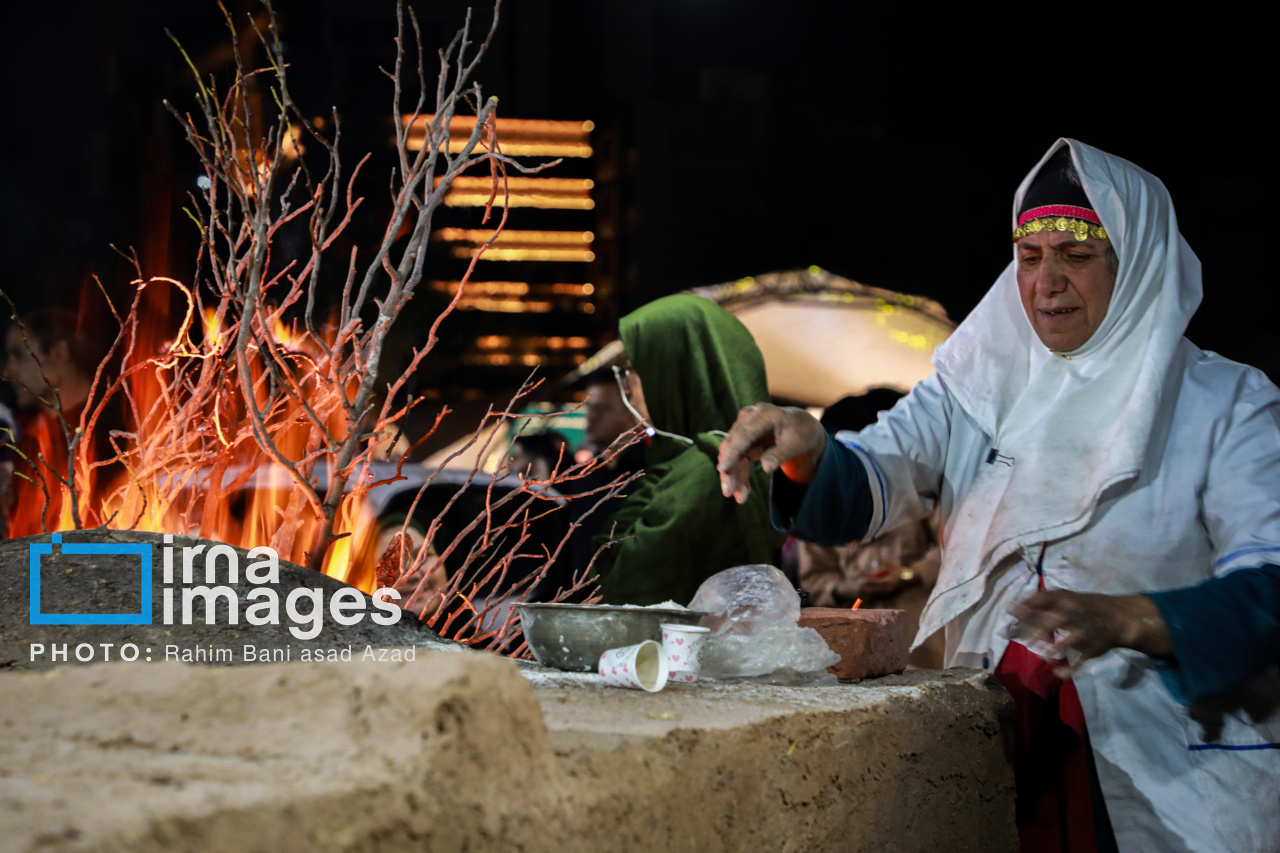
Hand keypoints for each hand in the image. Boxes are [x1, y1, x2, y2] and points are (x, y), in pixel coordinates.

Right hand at [716, 404, 825, 503]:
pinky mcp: (744, 440)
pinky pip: (738, 459)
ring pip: (732, 454)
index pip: (743, 434)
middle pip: (733, 445)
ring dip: (733, 476)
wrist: (802, 428)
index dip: (732, 451)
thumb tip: (766, 467)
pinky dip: (739, 475)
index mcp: (765, 414)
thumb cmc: (802, 433)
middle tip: (729, 492)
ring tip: (739, 497)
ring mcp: (745, 428)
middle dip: (729, 469)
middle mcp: (750, 418)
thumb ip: (781, 453)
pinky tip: (742, 492)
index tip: (723, 469)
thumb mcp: (797, 443)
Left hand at [857, 564, 917, 598]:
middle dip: (865, 587)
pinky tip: (866, 592)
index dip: (868, 582)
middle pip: (874, 589)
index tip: (861, 581)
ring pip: (875, 592)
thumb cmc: (902, 571)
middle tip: (857, 586)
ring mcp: (888, 591)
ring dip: (867, 591)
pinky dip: (872, 593)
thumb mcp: (895, 565)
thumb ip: (887, 562)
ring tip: (859, 590)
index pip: (876, 582)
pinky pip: (878, 593)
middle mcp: (888, 588)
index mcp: (889, 581)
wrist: (910, 580)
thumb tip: (879, 560)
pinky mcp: (889, 593)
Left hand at [1008, 590, 1171, 677]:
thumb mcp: (1065, 598)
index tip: (1011, 614)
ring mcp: (1084, 632)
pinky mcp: (1092, 648)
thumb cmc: (1084, 607)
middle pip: (1052, 621)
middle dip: (1034, 630)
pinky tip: (1058, 673)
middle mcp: (1074, 614)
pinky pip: (1080, 661)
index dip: (1024, 607)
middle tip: (1021, 639)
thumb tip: (1015, 613)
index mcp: (1065, 599)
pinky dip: (1069, 669)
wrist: (1118, 617)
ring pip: (1068, 641)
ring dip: (1052, 650)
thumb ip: (1043, 604)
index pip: (1040, 600)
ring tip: (1043, 657)